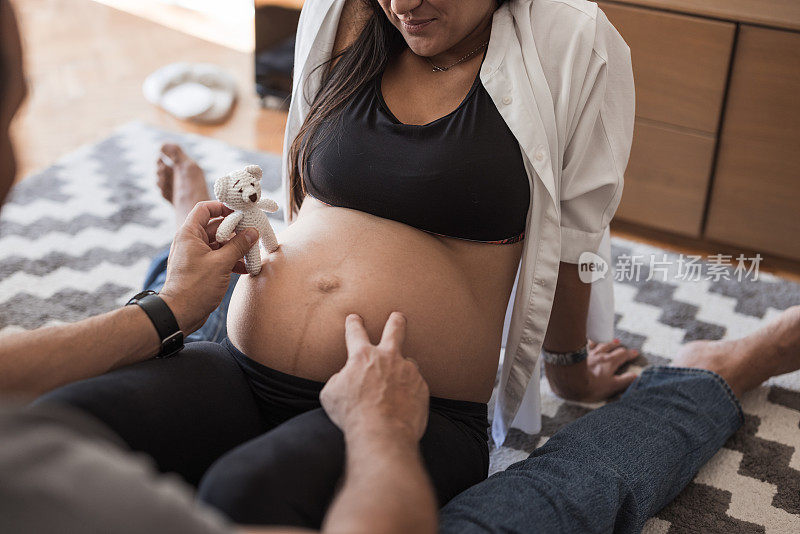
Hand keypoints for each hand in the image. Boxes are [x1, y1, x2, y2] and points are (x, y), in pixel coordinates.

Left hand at [159, 201, 257, 332]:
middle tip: (252, 234)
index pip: (205, 209)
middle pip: (216, 226)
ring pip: (219, 243)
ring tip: (252, 252)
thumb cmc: (195, 287)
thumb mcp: (221, 263)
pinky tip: (246, 267)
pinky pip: (218, 257)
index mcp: (189, 234)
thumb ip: (238, 245)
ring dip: (236, 247)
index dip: (222, 207)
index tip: (240, 212)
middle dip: (235, 230)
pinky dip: (231, 259)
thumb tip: (252, 231)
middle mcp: (191, 241)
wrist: (180, 313)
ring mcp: (196, 255)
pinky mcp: (201, 268)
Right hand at [320, 312, 429, 443]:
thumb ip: (339, 380)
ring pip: (408, 362)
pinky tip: (403, 404)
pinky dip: (409, 392)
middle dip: (396, 321)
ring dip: (403, 368)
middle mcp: (388, 358)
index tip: (354, 318)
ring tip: (398, 382)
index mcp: (362, 356)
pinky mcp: (421, 387)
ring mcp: (408, 371)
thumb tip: (346, 378)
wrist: (382, 432)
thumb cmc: (353, 414)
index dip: (354, 324)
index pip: (355, 333)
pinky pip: (415, 385)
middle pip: (394, 330)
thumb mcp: (331, 394)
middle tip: (398, 316)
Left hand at [545, 339, 638, 401]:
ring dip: (605, 342)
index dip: (629, 354)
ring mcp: (587, 354)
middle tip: (621, 344)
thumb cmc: (590, 386)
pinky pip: (584, 345)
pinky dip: (589, 342)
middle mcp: (599, 355)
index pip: (622, 355)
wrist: (568, 381)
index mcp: (609, 362)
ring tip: (610, 340)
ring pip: (598, 344)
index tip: (635, 353)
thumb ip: (625, 381)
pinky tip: (589, 341)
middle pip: (610, 347)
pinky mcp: (576, 354)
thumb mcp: (612, 386)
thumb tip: (636, 376)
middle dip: (618, 346)